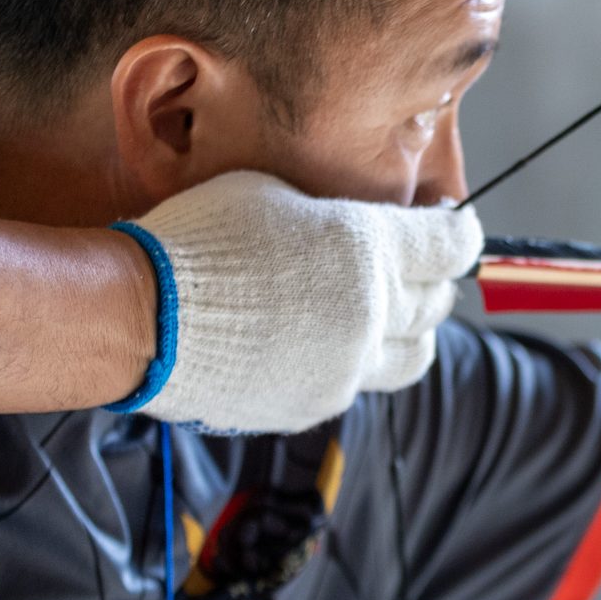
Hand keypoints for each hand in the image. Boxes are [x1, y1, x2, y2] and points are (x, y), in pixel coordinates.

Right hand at [115, 172, 483, 431]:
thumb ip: (329, 216)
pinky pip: (357, 384)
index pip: (449, 245)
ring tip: (392, 314)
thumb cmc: (197, 239)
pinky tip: (326, 342)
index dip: (460, 231)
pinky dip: (356, 362)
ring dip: (413, 332)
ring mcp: (345, 368)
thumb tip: (352, 230)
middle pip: (437, 302)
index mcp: (367, 249)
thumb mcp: (271, 195)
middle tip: (421, 265)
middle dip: (436, 280)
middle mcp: (371, 313)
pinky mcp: (314, 405)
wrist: (140, 319)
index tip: (455, 223)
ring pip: (413, 356)